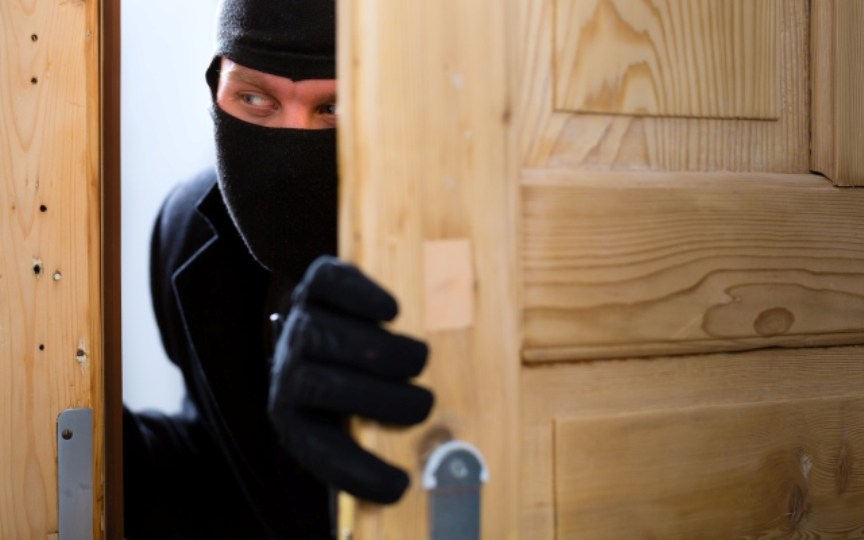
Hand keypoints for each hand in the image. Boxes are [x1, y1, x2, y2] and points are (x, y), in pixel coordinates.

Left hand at [267, 256, 433, 503]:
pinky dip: (361, 295)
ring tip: (418, 360)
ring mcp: (299, 322)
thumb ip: (371, 438)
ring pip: (326, 336)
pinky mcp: (314, 283)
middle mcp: (288, 369)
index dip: (358, 470)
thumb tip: (417, 472)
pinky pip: (329, 283)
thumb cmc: (344, 384)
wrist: (312, 325)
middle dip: (379, 398)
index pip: (318, 451)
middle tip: (423, 403)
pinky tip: (391, 311)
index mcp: (294, 418)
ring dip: (381, 351)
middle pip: (319, 385)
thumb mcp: (348, 421)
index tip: (400, 484)